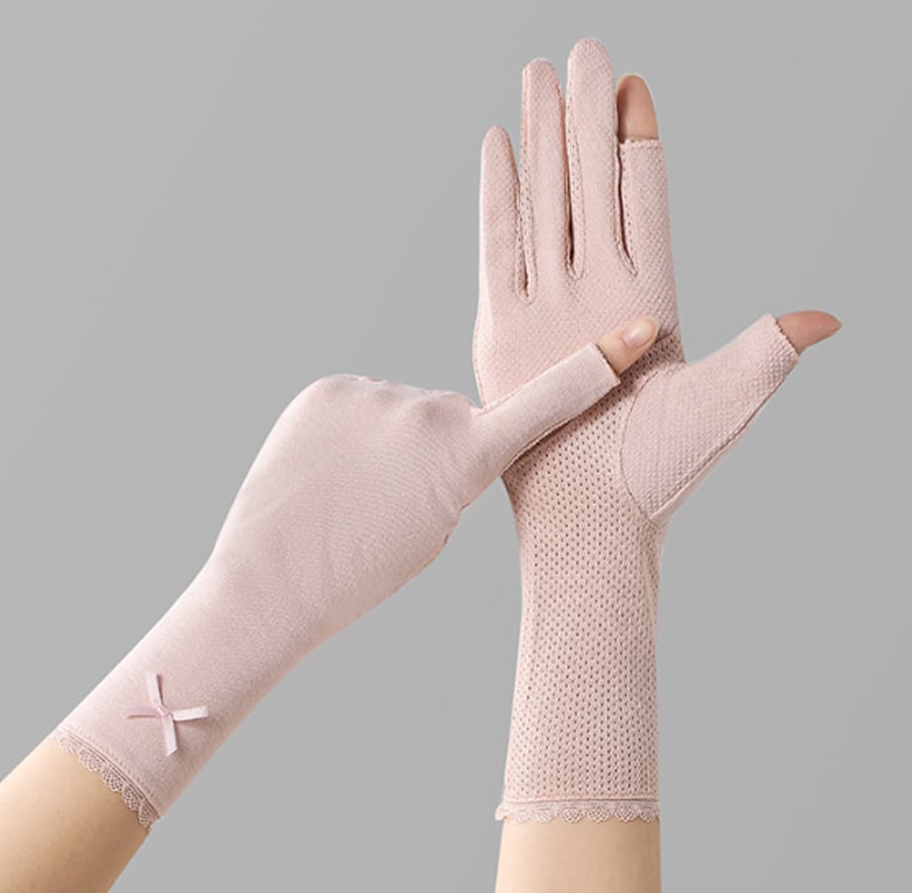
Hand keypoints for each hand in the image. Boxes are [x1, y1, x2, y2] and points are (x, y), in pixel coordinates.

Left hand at [49, 323, 653, 827]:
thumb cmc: (362, 573)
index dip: (600, 366)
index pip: (548, 401)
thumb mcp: (435, 531)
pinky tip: (324, 472)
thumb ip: (458, 470)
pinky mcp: (328, 387)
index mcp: (464, 457)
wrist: (269, 584)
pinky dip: (351, 432)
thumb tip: (443, 428)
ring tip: (349, 491)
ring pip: (402, 412)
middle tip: (392, 500)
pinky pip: (360, 403)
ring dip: (388, 442)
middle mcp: (425, 411)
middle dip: (438, 448)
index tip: (642, 328)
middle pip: (452, 418)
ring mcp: (372, 394)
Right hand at [474, 38, 839, 824]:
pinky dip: (499, 194)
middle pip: (592, 182)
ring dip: (543, 140)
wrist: (589, 516)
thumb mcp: (726, 404)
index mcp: (652, 294)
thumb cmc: (660, 473)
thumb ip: (766, 352)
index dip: (639, 140)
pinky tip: (498, 146)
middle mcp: (600, 288)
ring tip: (537, 79)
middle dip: (588, 117)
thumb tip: (824, 318)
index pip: (645, 198)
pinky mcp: (503, 323)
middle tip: (585, 52)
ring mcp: (549, 301)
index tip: (635, 84)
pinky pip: (499, 244)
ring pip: (546, 200)